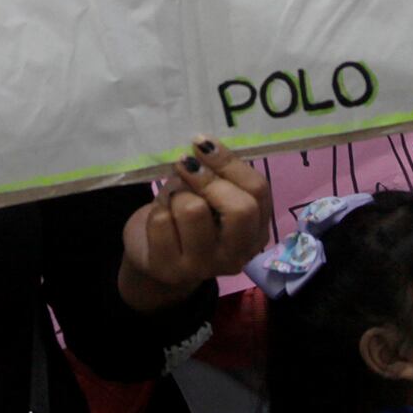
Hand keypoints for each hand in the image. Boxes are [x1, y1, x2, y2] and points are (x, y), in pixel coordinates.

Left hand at [119, 139, 269, 312]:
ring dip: (178, 193)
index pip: (258, 191)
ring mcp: (204, 267)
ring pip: (194, 210)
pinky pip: (162, 221)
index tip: (202, 144)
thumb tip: (203, 148)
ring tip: (173, 197)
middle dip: (208, 178)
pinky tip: (161, 214)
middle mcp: (237, 255)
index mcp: (255, 231)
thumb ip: (217, 176)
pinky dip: (157, 208)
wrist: (154, 256)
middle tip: (185, 164)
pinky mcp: (170, 269)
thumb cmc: (188, 216)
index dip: (230, 162)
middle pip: (240, 209)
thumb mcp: (211, 195)